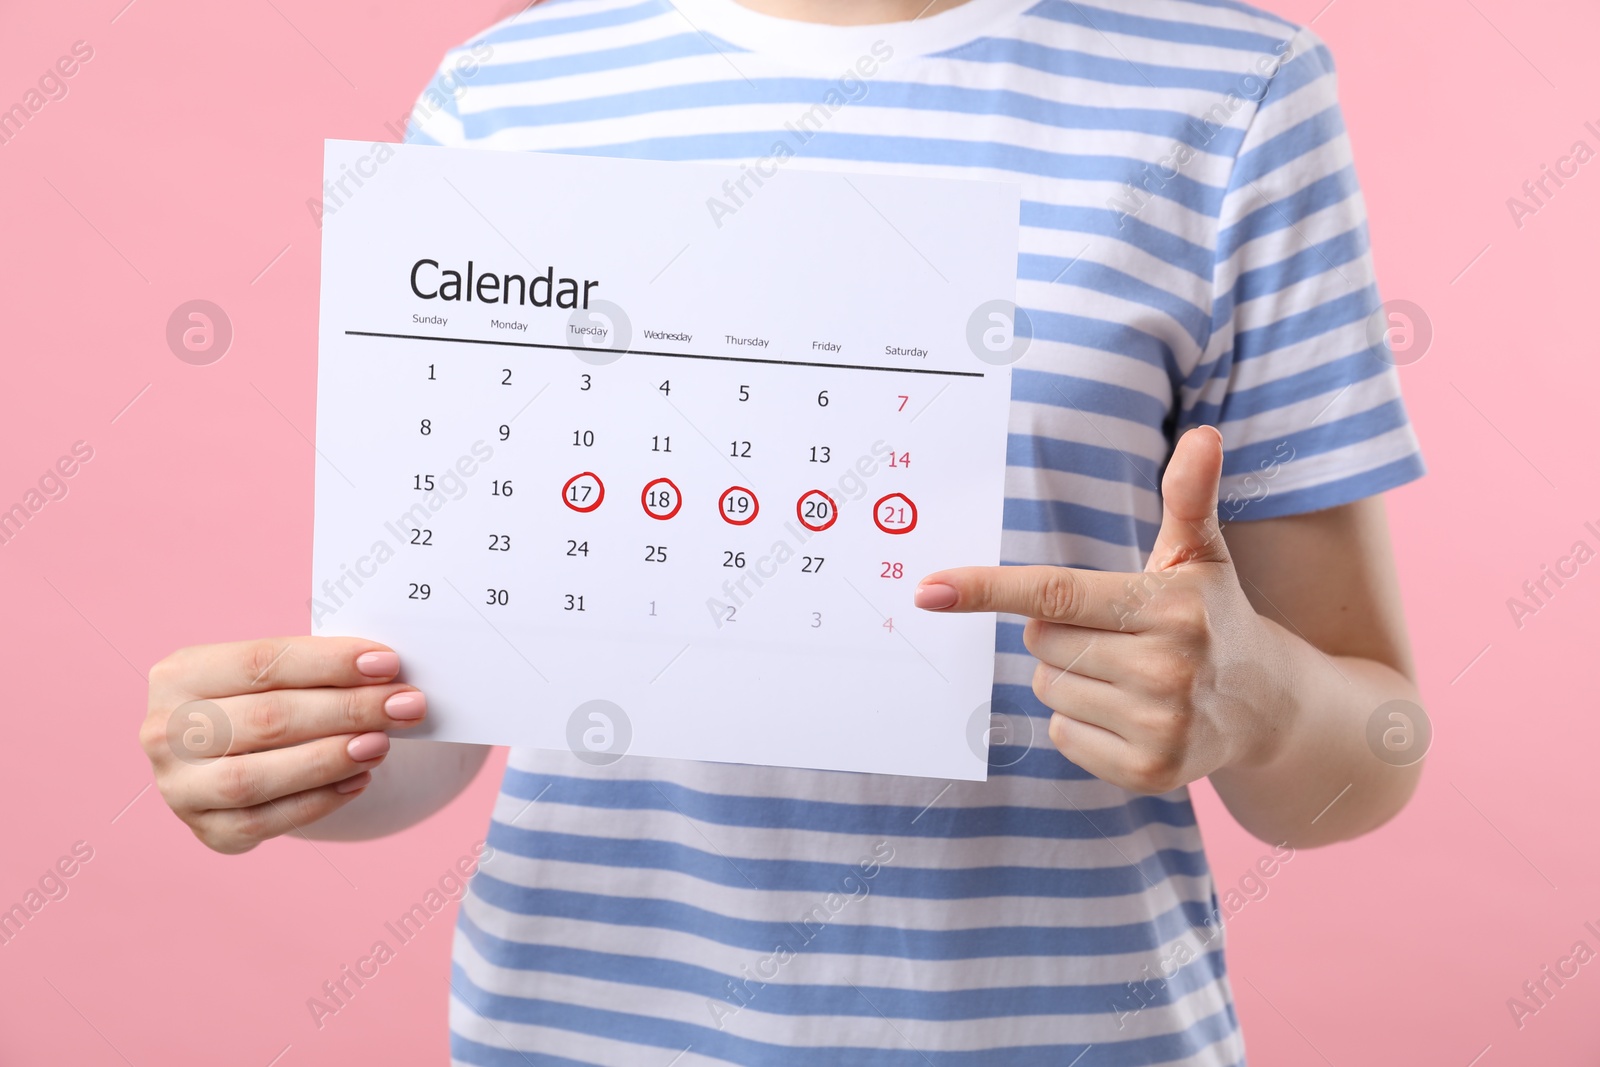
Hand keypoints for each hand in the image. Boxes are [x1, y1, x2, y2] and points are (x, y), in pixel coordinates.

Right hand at [140, 637, 427, 852]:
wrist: (236, 756)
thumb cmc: (269, 699)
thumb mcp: (278, 673)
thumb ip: (319, 668)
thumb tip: (387, 671)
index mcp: (179, 674)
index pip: (262, 662)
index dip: (329, 663)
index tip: (389, 663)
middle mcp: (164, 732)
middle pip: (267, 719)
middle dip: (347, 710)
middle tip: (406, 705)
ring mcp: (179, 788)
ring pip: (257, 777)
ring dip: (329, 759)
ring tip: (382, 743)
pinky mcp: (206, 830)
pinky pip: (264, 823)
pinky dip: (317, 802)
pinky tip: (357, 780)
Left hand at [914, 426, 1291, 793]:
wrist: (1266, 705)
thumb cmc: (1211, 615)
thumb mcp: (1200, 554)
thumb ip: (1188, 495)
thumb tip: (1202, 435)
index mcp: (1170, 606)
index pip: (1056, 592)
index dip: (988, 588)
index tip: (929, 589)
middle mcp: (1167, 667)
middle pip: (1042, 641)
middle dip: (1062, 632)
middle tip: (1117, 634)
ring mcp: (1159, 725)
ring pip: (1049, 689)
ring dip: (1071, 678)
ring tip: (1129, 675)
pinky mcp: (1149, 772)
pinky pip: (1063, 736)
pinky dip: (1082, 725)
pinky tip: (1130, 714)